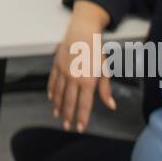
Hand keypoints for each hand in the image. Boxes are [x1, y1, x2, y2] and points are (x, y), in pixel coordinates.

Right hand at [46, 0, 114, 131]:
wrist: (82, 32)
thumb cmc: (96, 50)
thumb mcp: (104, 69)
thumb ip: (105, 89)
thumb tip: (110, 105)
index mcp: (88, 81)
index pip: (84, 105)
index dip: (82, 118)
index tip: (80, 128)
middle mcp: (74, 79)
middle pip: (69, 102)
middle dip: (68, 116)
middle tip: (67, 127)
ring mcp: (63, 72)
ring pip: (58, 93)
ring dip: (58, 106)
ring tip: (57, 115)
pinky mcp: (56, 65)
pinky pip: (52, 81)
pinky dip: (51, 91)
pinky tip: (51, 98)